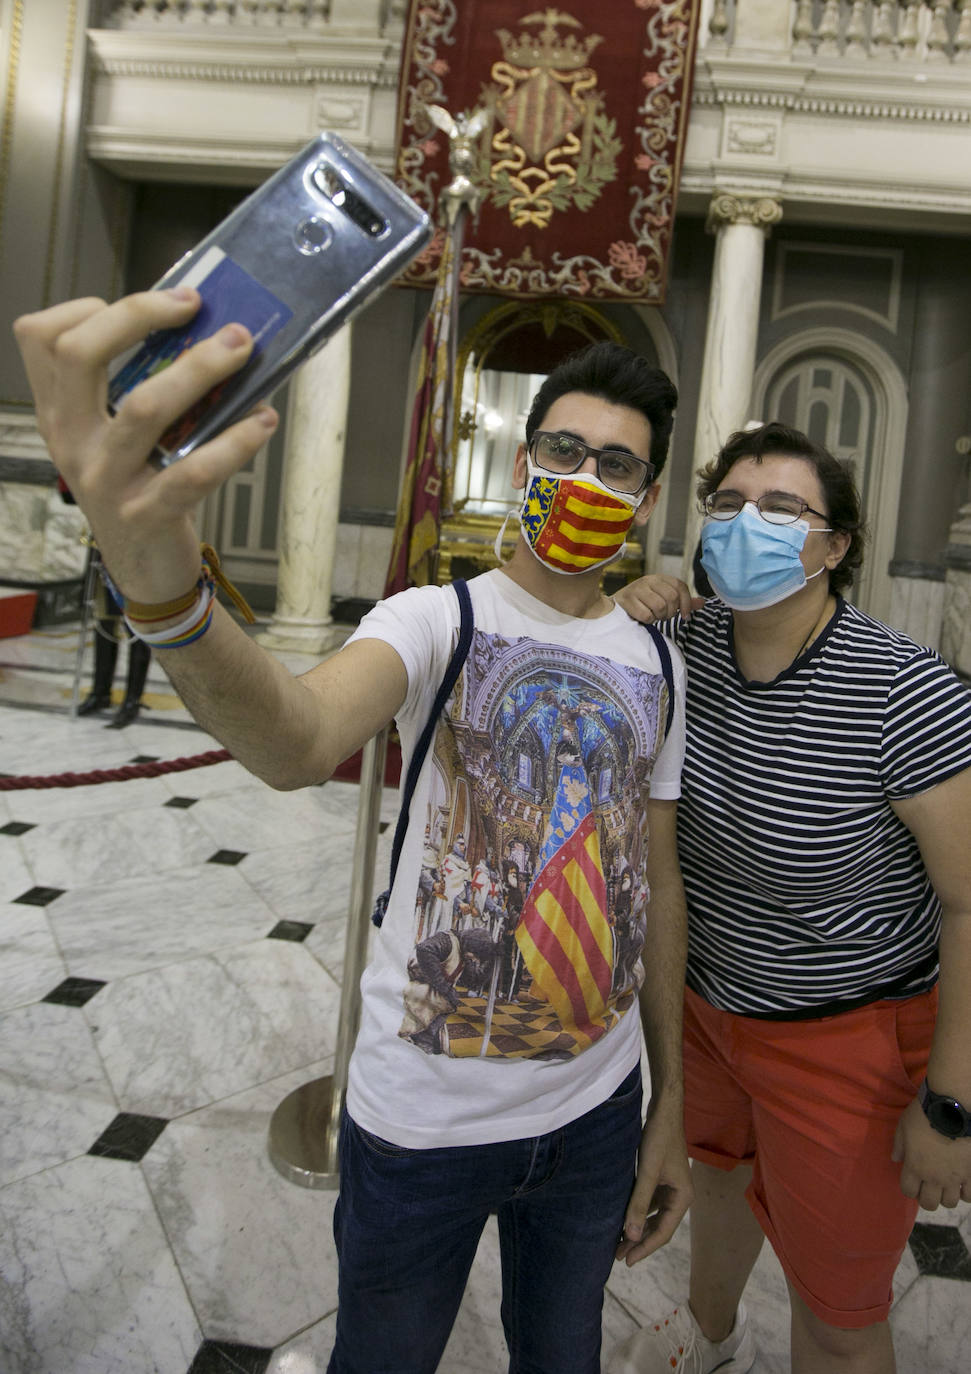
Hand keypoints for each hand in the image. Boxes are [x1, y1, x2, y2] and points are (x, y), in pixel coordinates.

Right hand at [13, 289, 277, 604]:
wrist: (144, 571)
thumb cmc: (139, 487)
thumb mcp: (115, 436)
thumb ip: (134, 385)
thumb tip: (203, 326)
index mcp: (59, 414)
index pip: (41, 338)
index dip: (88, 307)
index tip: (150, 306)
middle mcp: (71, 441)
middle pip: (79, 354)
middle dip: (139, 315)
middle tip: (195, 306)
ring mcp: (105, 480)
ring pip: (143, 407)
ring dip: (199, 369)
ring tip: (240, 348)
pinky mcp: (146, 514)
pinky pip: (194, 471)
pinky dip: (235, 441)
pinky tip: (263, 419)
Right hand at [614, 575, 704, 623]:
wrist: (617, 605)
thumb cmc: (644, 602)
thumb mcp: (664, 599)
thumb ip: (683, 601)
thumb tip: (703, 602)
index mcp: (660, 578)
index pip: (680, 587)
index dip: (686, 603)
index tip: (685, 616)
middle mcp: (649, 580)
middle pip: (672, 598)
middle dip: (671, 612)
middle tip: (664, 616)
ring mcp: (637, 589)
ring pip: (660, 607)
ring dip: (659, 617)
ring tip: (654, 616)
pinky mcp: (627, 600)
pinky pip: (646, 615)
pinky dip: (648, 621)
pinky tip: (643, 618)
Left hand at [616, 1105, 692, 1264]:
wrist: (664, 1109)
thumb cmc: (659, 1138)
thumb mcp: (648, 1171)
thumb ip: (639, 1203)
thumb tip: (631, 1235)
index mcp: (683, 1198)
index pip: (663, 1232)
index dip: (644, 1248)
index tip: (626, 1260)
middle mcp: (679, 1196)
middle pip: (658, 1226)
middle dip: (638, 1241)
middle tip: (617, 1255)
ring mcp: (671, 1187)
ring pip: (653, 1216)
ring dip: (637, 1228)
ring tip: (617, 1241)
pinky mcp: (662, 1178)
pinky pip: (649, 1202)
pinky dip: (637, 1212)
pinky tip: (623, 1216)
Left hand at [892, 1095, 970, 1209]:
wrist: (953, 1109)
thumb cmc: (924, 1115)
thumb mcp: (903, 1126)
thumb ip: (899, 1145)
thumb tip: (895, 1159)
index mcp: (914, 1167)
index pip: (908, 1191)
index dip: (909, 1188)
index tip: (912, 1180)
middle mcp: (933, 1178)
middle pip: (929, 1203)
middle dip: (927, 1197)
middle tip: (929, 1186)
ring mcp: (954, 1178)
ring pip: (949, 1203)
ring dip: (946, 1195)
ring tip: (946, 1184)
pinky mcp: (970, 1174)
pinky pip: (969, 1196)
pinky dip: (965, 1193)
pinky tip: (962, 1183)